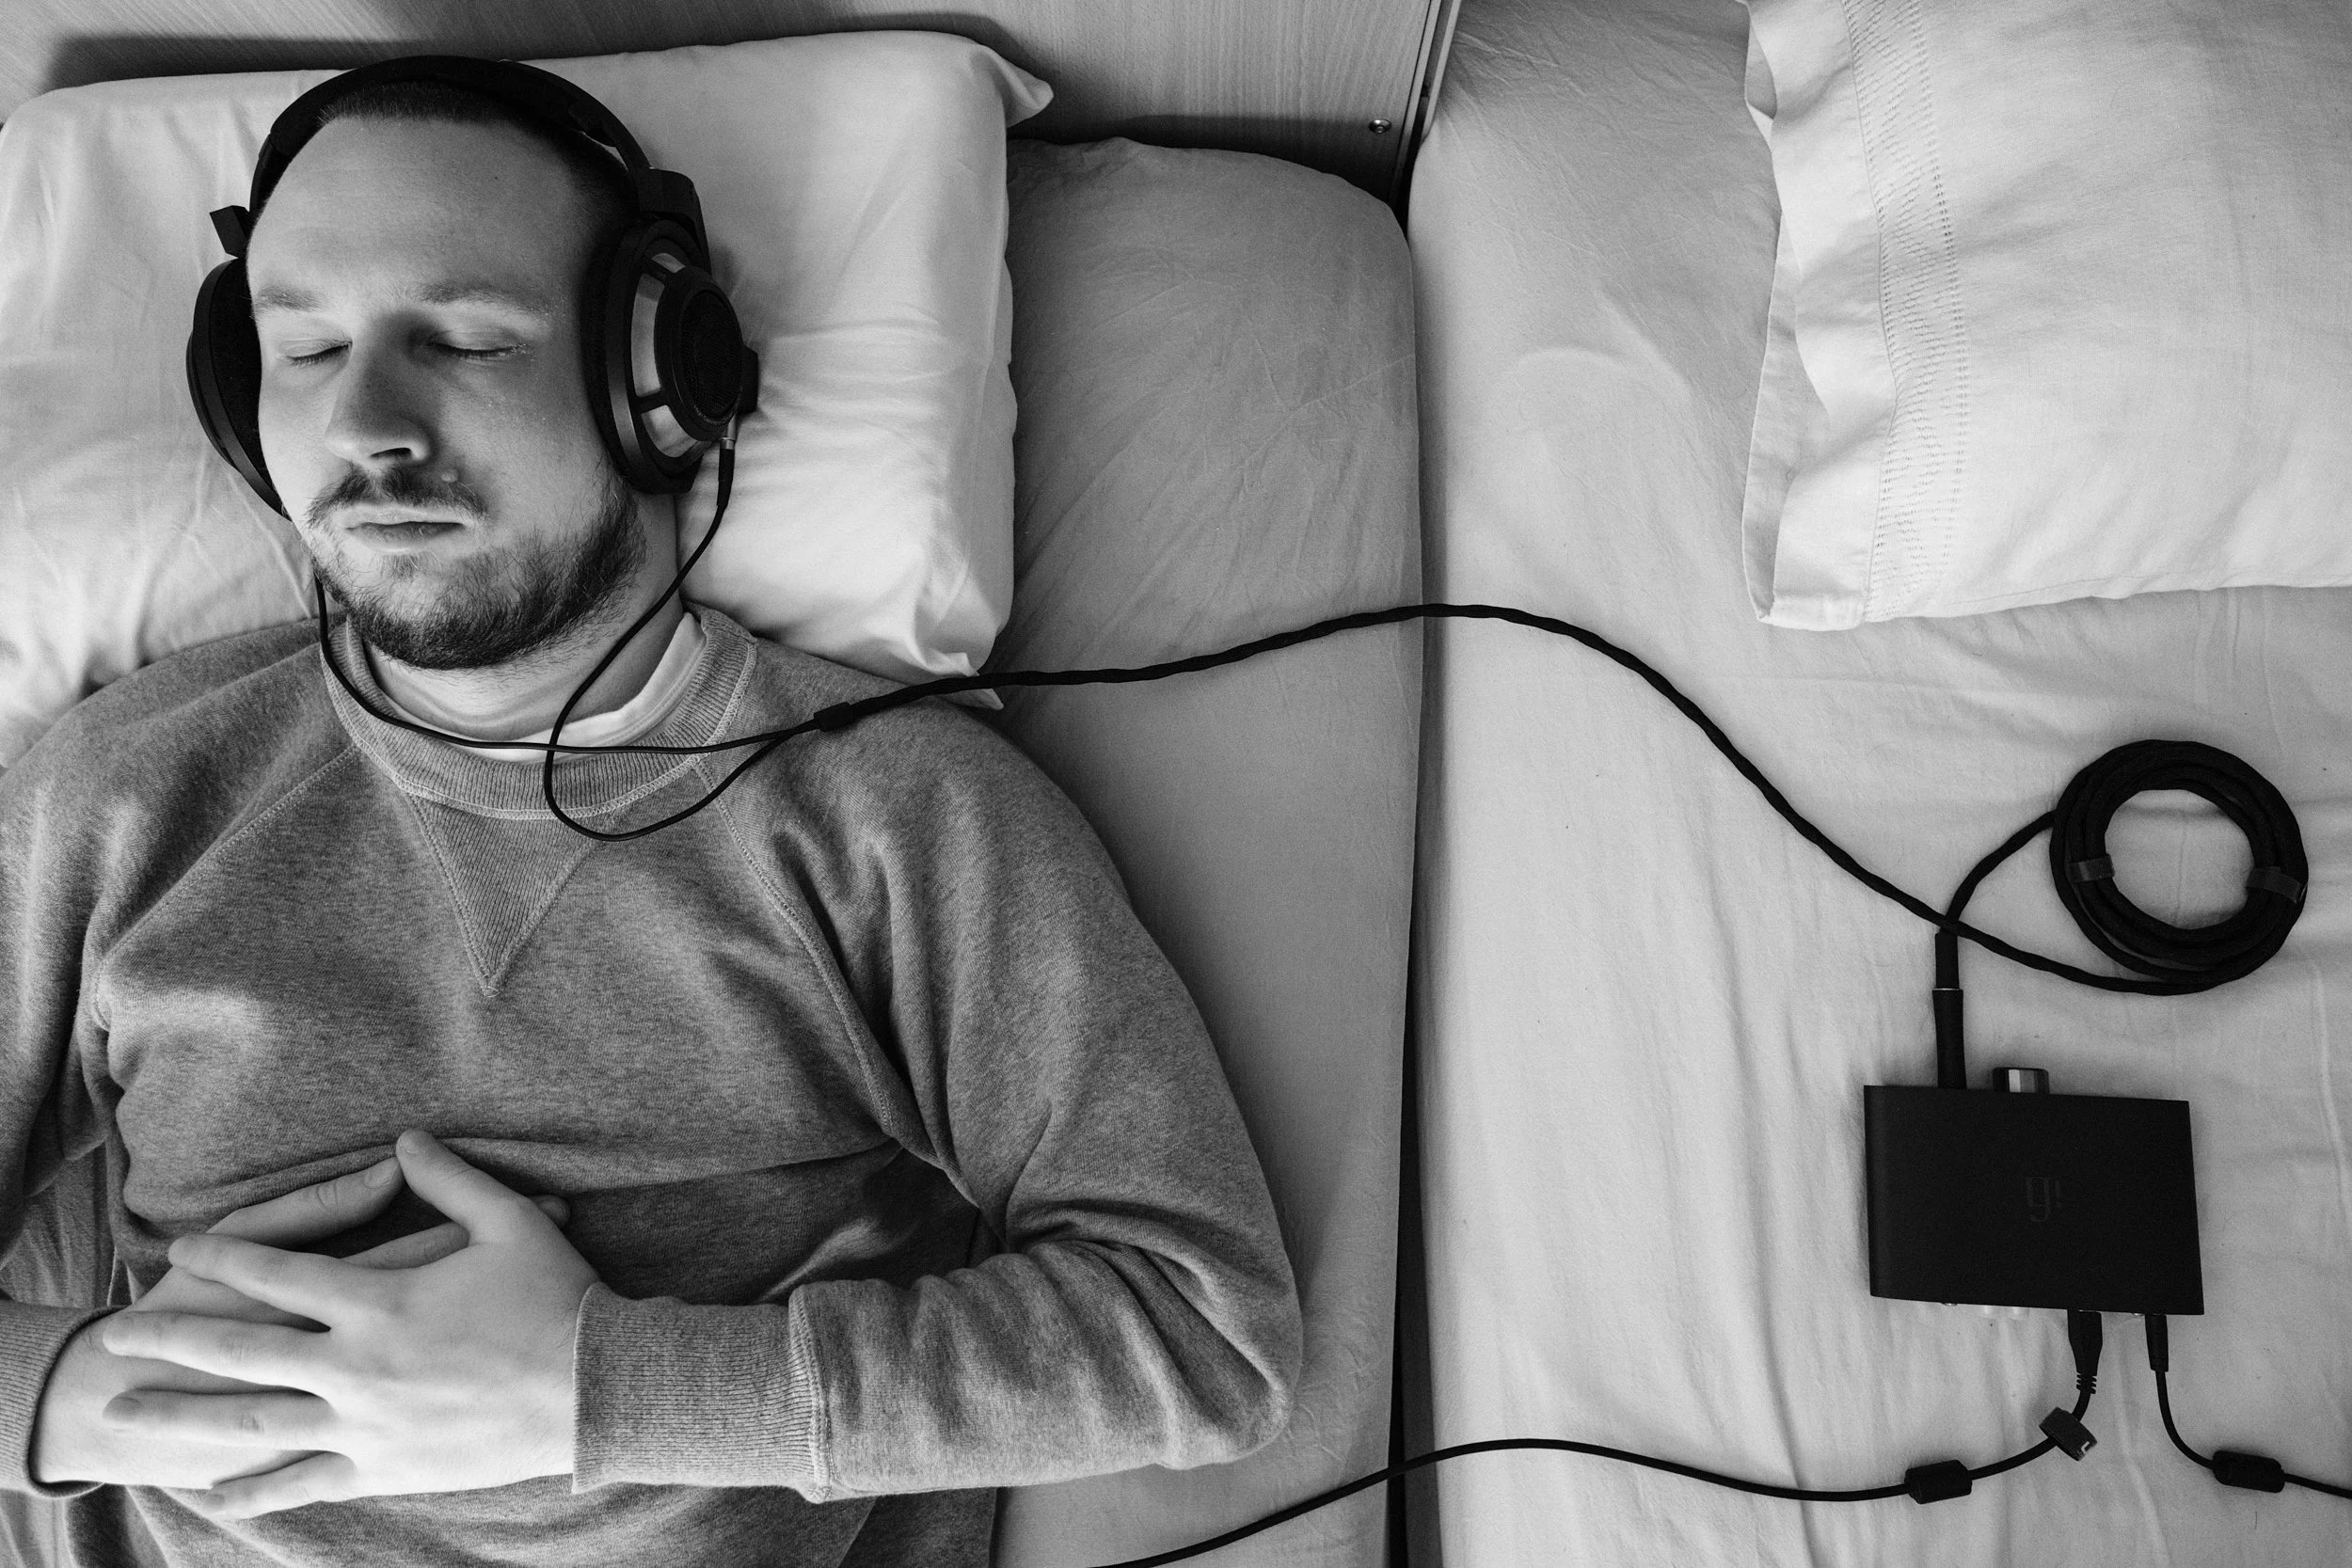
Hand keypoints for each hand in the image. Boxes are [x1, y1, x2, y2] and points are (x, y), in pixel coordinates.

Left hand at [96, 1130, 599, 1518]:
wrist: (594, 1390)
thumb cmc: (558, 1299)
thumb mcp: (509, 1221)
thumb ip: (450, 1179)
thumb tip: (403, 1141)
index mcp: (381, 1301)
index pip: (279, 1273)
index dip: (224, 1257)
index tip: (180, 1246)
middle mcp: (357, 1365)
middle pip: (242, 1349)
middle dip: (171, 1340)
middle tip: (114, 1336)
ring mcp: (365, 1423)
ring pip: (254, 1422)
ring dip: (183, 1417)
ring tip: (126, 1414)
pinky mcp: (385, 1467)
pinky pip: (305, 1481)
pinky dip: (254, 1490)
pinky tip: (212, 1493)